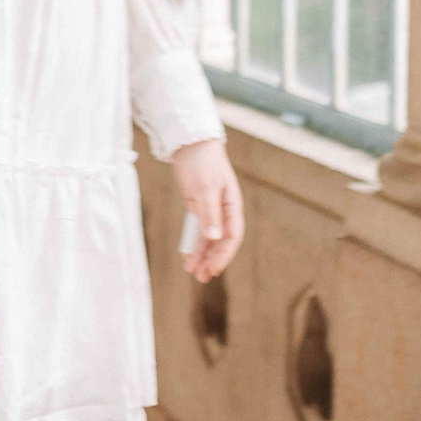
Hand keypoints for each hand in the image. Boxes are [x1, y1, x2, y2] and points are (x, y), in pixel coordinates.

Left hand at [169, 138, 243, 282]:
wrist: (190, 142)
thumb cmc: (202, 161)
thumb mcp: (205, 188)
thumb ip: (209, 213)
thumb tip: (214, 237)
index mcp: (232, 205)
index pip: (232, 236)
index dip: (224, 254)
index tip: (213, 269)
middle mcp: (223, 210)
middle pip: (220, 241)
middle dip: (212, 260)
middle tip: (202, 278)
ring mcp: (210, 209)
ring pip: (208, 238)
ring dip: (202, 255)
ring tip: (194, 273)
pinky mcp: (197, 206)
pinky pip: (197, 230)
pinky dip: (193, 243)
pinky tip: (188, 256)